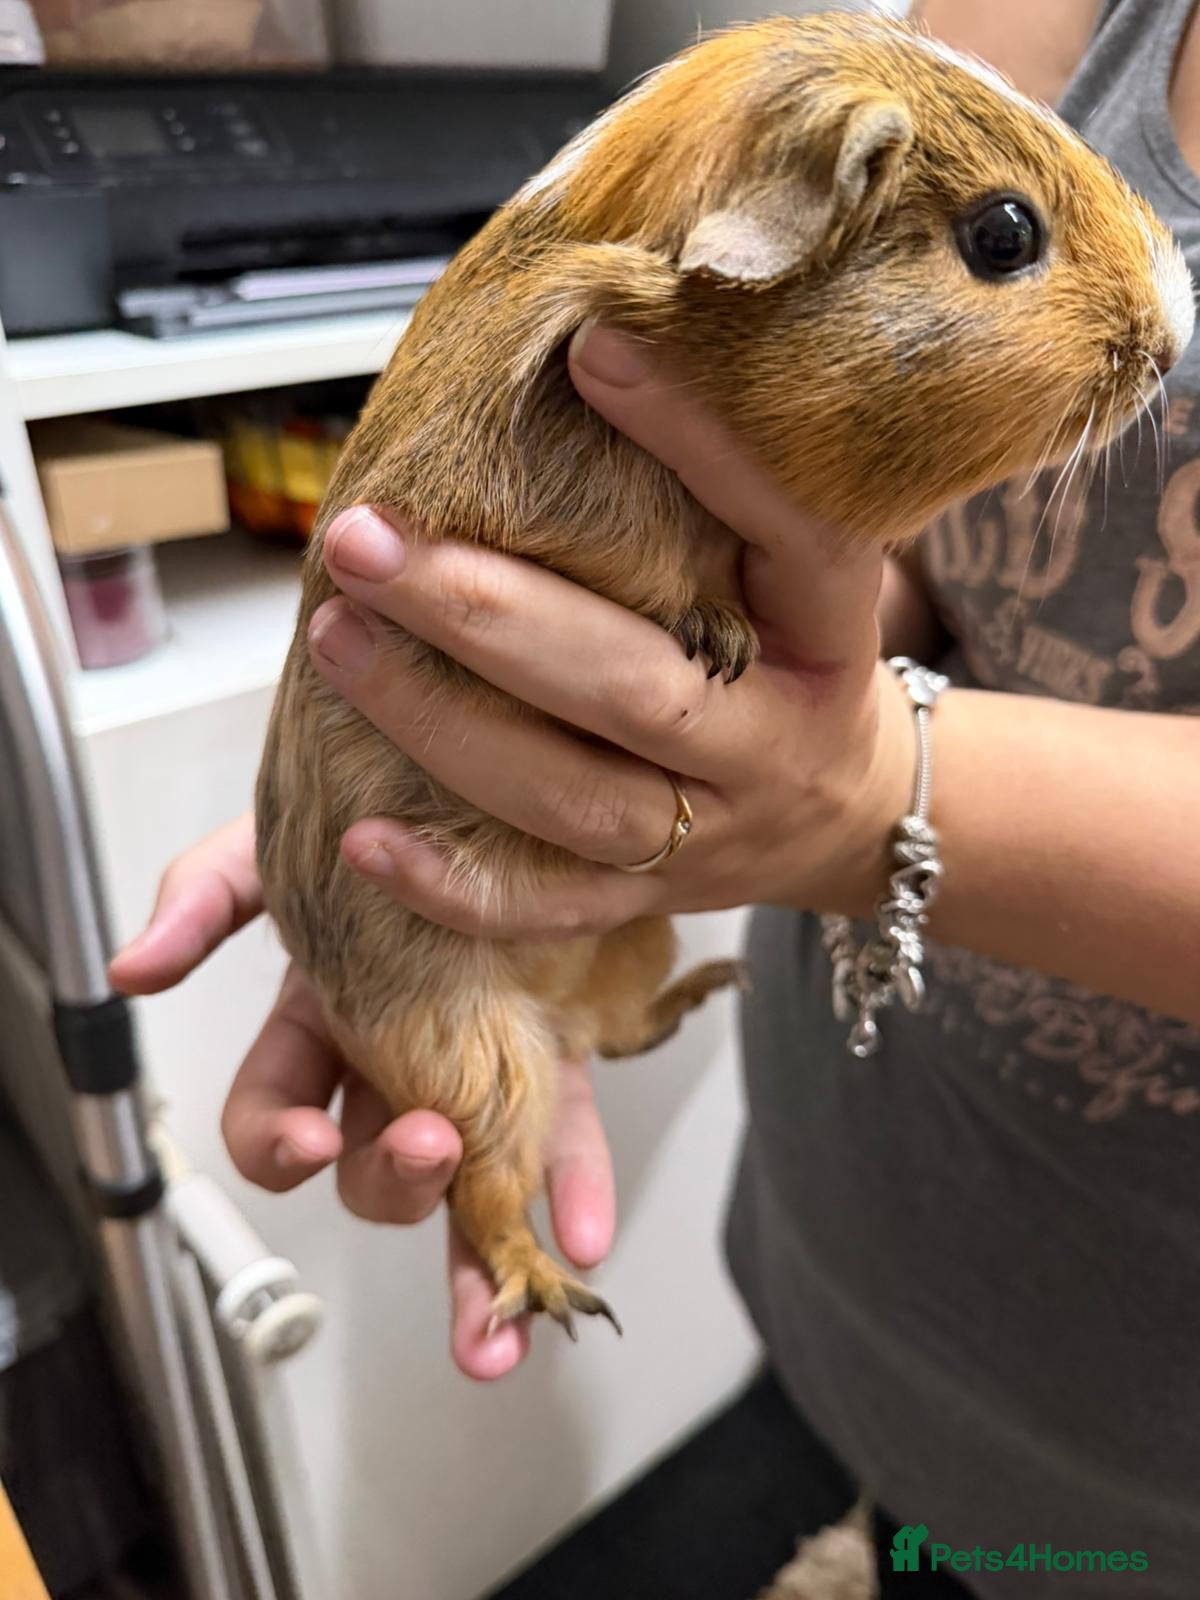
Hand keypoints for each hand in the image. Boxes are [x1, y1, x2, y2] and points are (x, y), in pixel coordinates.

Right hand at [109, 817, 613, 1379]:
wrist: (486, 781)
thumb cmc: (372, 810)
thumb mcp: (275, 842)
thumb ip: (204, 898)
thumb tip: (132, 968)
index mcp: (316, 1023)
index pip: (273, 1116)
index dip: (278, 1144)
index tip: (307, 1137)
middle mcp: (392, 1061)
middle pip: (372, 1164)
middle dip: (394, 1182)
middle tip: (430, 1150)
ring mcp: (474, 1068)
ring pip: (467, 1185)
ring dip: (476, 1265)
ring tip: (500, 1333)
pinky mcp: (553, 1056)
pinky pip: (560, 1135)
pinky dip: (571, 1190)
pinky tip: (582, 1238)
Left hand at [309, 324, 914, 938]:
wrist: (847, 814)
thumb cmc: (799, 659)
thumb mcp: (804, 573)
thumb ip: (731, 490)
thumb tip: (595, 343)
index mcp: (830, 635)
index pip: (789, 534)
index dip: (703, 448)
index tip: (592, 351)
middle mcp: (771, 743)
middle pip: (632, 687)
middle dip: (485, 613)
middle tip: (362, 540)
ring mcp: (710, 836)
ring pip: (569, 798)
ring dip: (441, 724)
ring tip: (337, 640)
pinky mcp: (653, 901)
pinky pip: (550, 907)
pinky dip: (454, 883)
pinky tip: (364, 836)